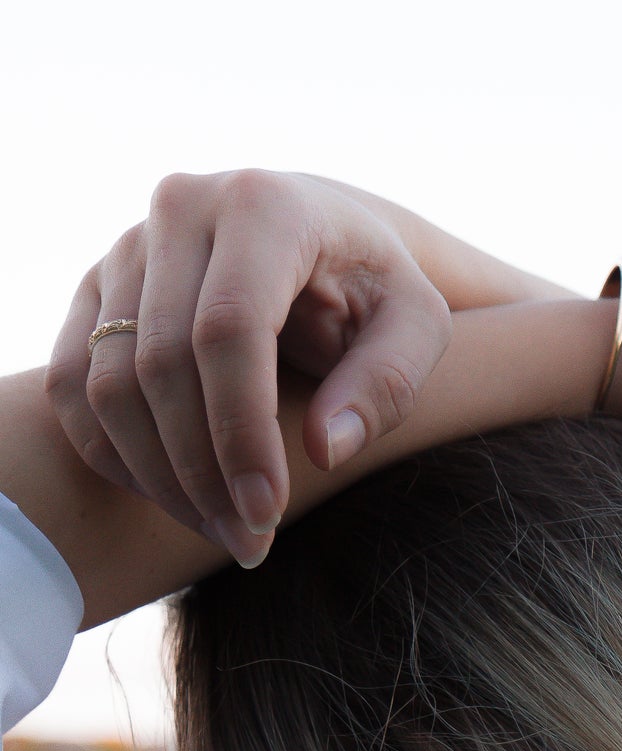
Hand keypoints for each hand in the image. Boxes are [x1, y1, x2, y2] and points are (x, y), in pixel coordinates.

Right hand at [44, 170, 452, 565]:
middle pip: (161, 360)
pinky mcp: (97, 285)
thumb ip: (386, 383)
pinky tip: (173, 498)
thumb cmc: (376, 290)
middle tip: (251, 542)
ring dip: (159, 475)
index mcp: (264, 208)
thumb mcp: (416, 326)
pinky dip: (113, 453)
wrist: (318, 236)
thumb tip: (325, 450)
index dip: (241, 432)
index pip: (228, 330)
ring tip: (223, 531)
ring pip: (109, 379)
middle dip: (202, 469)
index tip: (269, 513)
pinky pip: (75, 382)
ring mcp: (127, 244)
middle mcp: (181, 208)